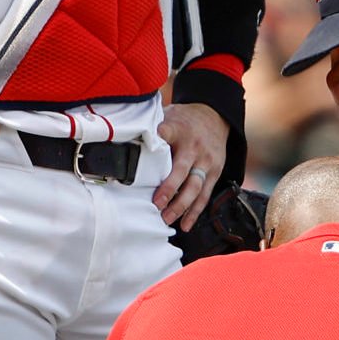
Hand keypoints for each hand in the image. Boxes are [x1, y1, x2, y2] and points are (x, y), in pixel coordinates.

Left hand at [153, 102, 226, 228]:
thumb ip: (151, 127)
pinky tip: (186, 224)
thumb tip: (124, 138)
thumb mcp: (168, 115)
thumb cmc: (184, 120)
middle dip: (169, 189)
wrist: (214, 117)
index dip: (157, 140)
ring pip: (195, 187)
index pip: (167, 132)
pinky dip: (195, 211)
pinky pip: (205, 195)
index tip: (145, 150)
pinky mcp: (214, 172)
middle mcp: (194, 147)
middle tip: (156, 205)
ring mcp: (206, 161)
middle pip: (182, 170)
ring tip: (167, 219)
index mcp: (178, 129)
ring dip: (181, 205)